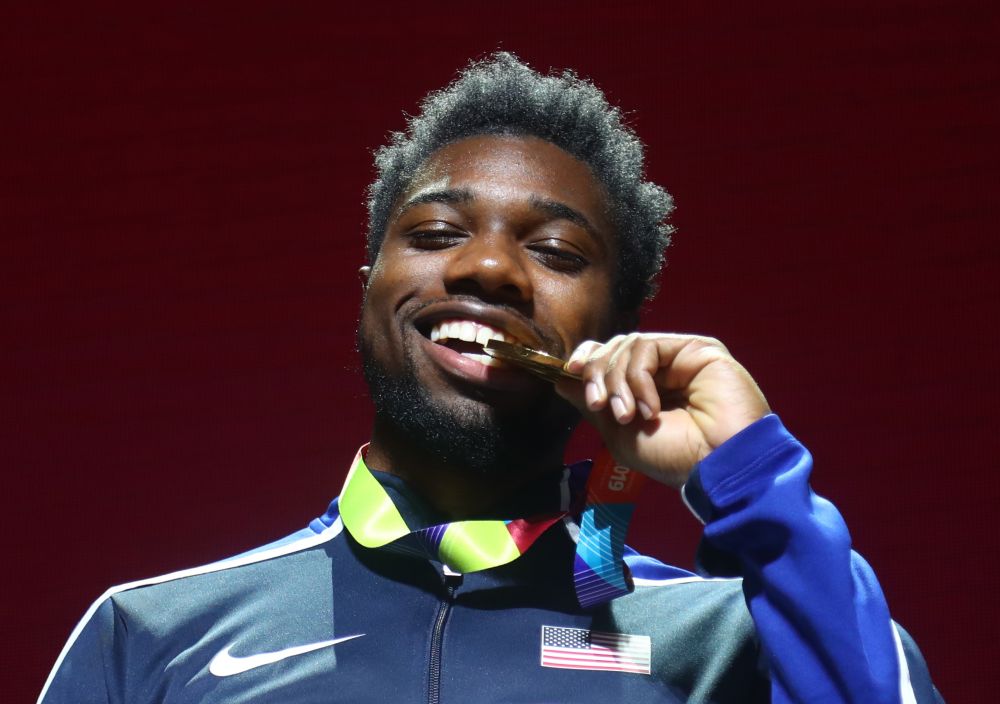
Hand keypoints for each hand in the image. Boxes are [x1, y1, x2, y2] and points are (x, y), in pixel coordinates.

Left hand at [556, 333, 769, 487]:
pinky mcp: (697, 349)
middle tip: (599, 406)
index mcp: (645, 388)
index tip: (569, 372)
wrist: (718, 465)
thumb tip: (561, 379)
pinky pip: (648, 346)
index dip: (587, 360)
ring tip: (627, 415)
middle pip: (613, 348)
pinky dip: (638, 378)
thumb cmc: (674, 457)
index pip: (609, 357)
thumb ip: (591, 403)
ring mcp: (680, 357)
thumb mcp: (620, 435)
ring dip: (617, 380)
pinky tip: (650, 407)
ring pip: (627, 344)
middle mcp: (663, 369)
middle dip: (597, 373)